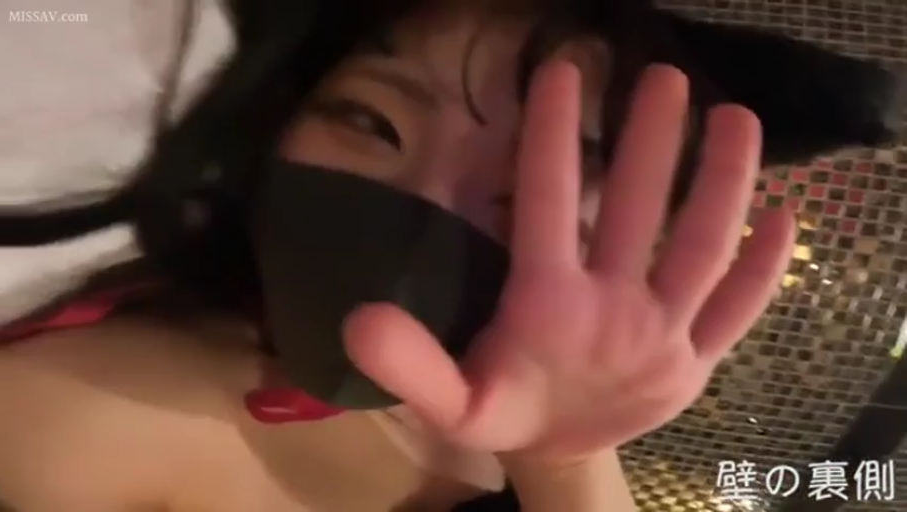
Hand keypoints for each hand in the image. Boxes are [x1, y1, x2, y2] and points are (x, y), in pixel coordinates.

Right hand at [342, 62, 794, 464]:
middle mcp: (615, 312)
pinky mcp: (702, 359)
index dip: (553, 134)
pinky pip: (742, 308)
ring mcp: (668, 336)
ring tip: (737, 119)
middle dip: (652, 140)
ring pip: (704, 250)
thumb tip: (359, 318)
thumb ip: (408, 363)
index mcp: (549, 310)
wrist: (563, 462)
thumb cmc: (505, 414)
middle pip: (639, 211)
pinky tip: (789, 214)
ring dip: (724, 182)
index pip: (549, 204)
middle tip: (664, 77)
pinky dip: (769, 264)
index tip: (564, 72)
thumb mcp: (448, 402)